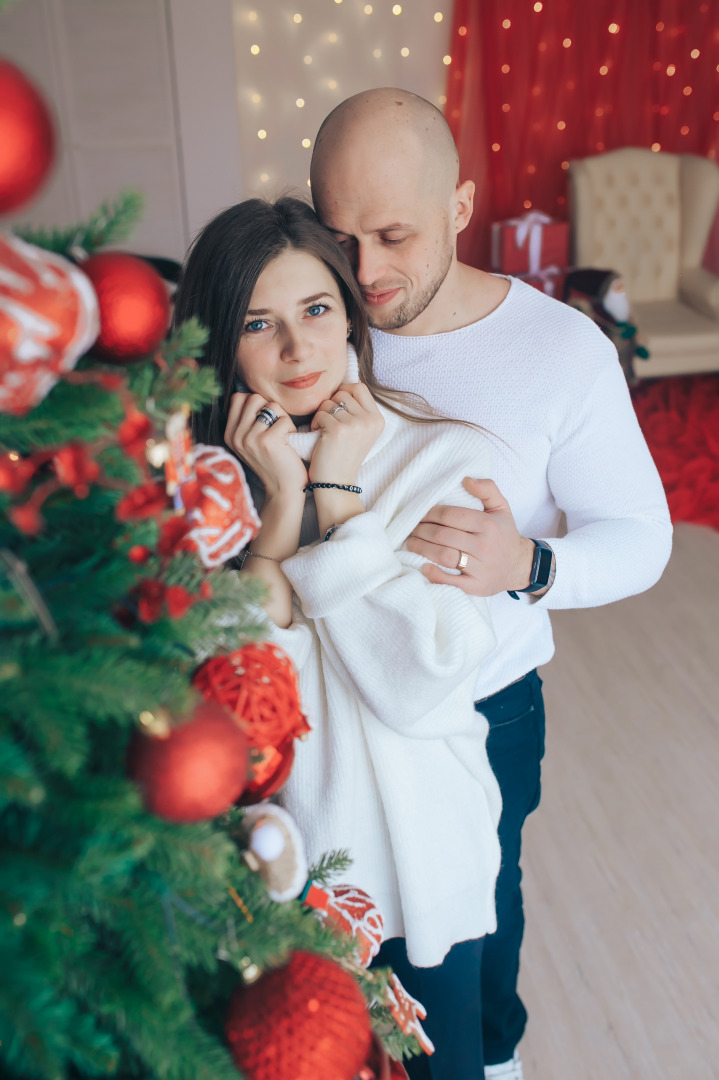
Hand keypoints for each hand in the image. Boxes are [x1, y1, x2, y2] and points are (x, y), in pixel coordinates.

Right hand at [224, 392, 307, 498]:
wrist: (283, 489)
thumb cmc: (273, 461)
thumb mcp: (251, 442)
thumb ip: (247, 420)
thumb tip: (253, 395)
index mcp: (229, 434)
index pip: (238, 398)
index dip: (256, 403)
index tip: (264, 421)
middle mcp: (236, 436)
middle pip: (254, 398)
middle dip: (270, 408)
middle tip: (275, 428)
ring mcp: (249, 439)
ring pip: (271, 406)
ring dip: (282, 419)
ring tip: (283, 436)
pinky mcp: (267, 441)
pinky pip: (284, 419)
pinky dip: (291, 429)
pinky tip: (289, 444)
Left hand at [308, 383, 383, 484]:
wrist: (337, 483)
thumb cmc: (343, 456)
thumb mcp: (361, 432)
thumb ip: (358, 410)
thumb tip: (346, 385)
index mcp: (378, 419)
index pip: (360, 387)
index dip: (344, 392)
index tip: (338, 408)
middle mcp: (370, 420)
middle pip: (343, 393)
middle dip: (331, 405)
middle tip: (330, 424)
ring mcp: (355, 425)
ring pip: (329, 402)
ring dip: (321, 415)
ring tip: (325, 432)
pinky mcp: (338, 430)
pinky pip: (320, 414)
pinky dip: (315, 424)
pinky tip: (319, 438)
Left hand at [406, 477, 535, 596]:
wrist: (519, 566)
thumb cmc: (504, 534)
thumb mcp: (501, 507)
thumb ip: (487, 489)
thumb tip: (466, 479)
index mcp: (488, 525)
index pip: (450, 516)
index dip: (429, 514)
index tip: (419, 514)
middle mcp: (484, 546)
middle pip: (443, 536)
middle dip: (421, 531)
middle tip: (411, 529)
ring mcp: (480, 568)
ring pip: (444, 556)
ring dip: (422, 549)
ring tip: (412, 543)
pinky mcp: (477, 586)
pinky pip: (452, 582)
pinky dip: (435, 575)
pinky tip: (423, 567)